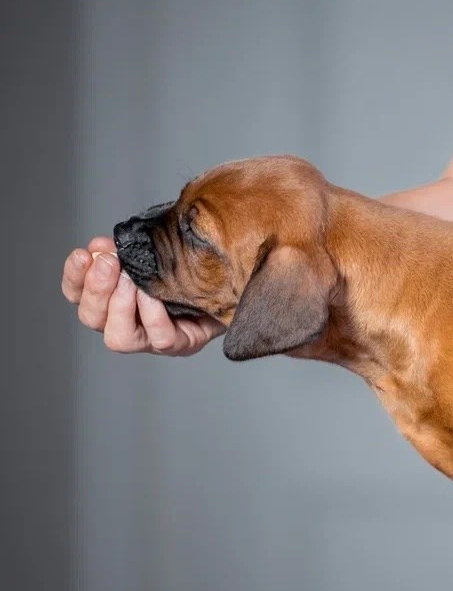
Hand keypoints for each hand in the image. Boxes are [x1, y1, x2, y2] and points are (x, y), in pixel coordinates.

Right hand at [61, 237, 223, 354]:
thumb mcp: (162, 250)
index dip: (75, 276)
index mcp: (116, 300)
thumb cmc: (195, 264)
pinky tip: (153, 295)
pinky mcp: (183, 345)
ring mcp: (154, 340)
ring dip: (119, 305)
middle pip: (92, 318)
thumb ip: (134, 249)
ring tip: (131, 278)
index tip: (84, 253)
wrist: (240, 281)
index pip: (79, 294)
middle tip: (109, 262)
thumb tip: (103, 244)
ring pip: (119, 337)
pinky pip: (161, 338)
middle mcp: (130, 324)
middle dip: (96, 288)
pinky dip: (152, 315)